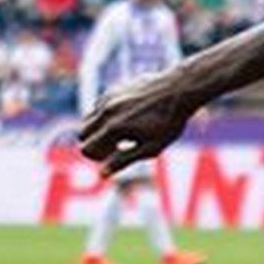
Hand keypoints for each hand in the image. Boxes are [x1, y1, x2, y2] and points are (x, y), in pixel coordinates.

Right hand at [78, 70, 200, 178]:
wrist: (180, 89)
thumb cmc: (169, 121)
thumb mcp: (150, 147)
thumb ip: (123, 160)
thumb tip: (101, 174)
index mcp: (114, 127)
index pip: (87, 149)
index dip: (99, 157)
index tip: (116, 155)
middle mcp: (106, 111)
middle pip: (83, 135)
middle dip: (96, 144)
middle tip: (118, 146)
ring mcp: (108, 98)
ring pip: (88, 120)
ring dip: (99, 129)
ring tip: (124, 132)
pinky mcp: (113, 90)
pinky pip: (98, 107)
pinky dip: (105, 116)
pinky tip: (128, 118)